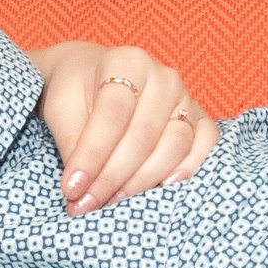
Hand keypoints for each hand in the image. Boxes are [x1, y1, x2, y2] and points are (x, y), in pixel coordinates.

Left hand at [29, 40, 219, 212]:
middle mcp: (164, 78)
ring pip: (174, 146)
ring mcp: (187, 98)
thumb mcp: (62, 108)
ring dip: (142, 181)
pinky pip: (205, 146)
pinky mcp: (200, 119)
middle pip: (143, 136)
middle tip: (86, 204)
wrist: (98, 77)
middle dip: (112, 177)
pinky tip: (162, 187)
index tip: (72, 188)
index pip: (112, 116)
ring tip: (111, 201)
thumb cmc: (78, 91)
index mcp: (127, 63)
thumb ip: (71, 142)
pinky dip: (188, 169)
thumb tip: (79, 188)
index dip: (91, 156)